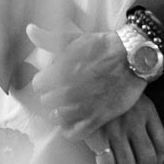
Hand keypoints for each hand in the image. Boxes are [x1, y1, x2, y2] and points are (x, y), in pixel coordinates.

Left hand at [28, 23, 144, 140]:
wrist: (134, 57)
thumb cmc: (103, 46)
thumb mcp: (75, 38)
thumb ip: (49, 38)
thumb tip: (30, 29)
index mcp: (59, 72)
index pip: (37, 85)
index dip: (45, 81)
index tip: (53, 80)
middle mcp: (67, 92)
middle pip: (46, 102)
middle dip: (53, 96)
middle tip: (64, 91)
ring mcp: (82, 107)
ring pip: (57, 118)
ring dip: (61, 112)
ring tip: (70, 105)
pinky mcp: (96, 118)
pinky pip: (73, 134)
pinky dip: (71, 130)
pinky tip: (75, 121)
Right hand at [82, 95, 163, 163]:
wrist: (88, 75)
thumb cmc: (112, 90)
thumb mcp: (135, 98)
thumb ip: (144, 118)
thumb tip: (148, 148)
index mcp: (148, 112)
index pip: (162, 146)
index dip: (158, 162)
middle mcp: (135, 122)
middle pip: (148, 161)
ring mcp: (116, 130)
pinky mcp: (98, 135)